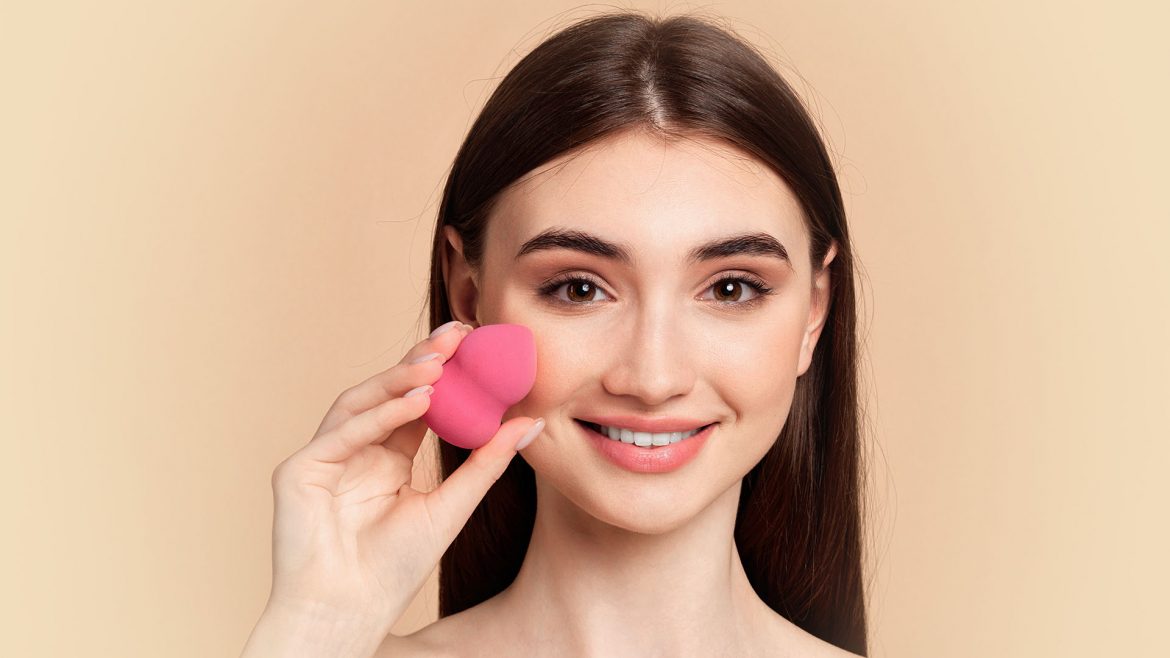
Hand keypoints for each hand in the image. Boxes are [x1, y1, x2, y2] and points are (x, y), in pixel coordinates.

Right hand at [263, 321, 543, 635]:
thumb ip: (487, 462)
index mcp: (386, 457)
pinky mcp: (299, 470)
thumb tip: (530, 422)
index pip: (415, 403)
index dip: (443, 372)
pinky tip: (416, 402)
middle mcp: (354, 449)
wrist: (349, 612)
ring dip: (399, 380)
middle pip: (385, 393)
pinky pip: (342, 433)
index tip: (475, 343)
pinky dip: (379, 415)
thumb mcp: (452, 506)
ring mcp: (324, 457)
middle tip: (456, 335)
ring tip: (438, 365)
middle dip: (420, 361)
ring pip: (360, 402)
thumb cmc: (393, 569)